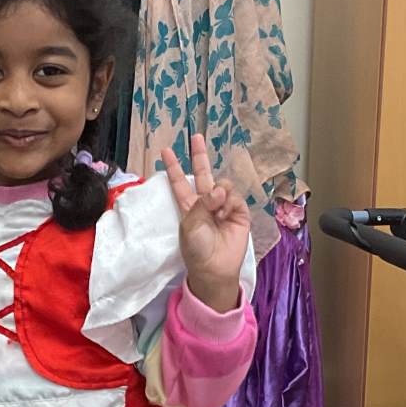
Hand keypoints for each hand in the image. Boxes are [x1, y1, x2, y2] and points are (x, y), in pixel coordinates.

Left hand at [161, 133, 247, 312]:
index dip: (173, 167)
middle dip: (200, 156)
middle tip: (197, 137)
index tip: (166, 151)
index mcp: (189, 206)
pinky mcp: (239, 213)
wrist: (215, 269)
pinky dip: (229, 204)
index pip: (180, 183)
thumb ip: (202, 204)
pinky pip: (235, 197)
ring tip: (217, 211)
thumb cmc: (196, 249)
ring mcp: (223, 207)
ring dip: (219, 193)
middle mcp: (206, 203)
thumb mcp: (191, 225)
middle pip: (203, 174)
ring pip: (223, 185)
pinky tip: (225, 215)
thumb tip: (221, 189)